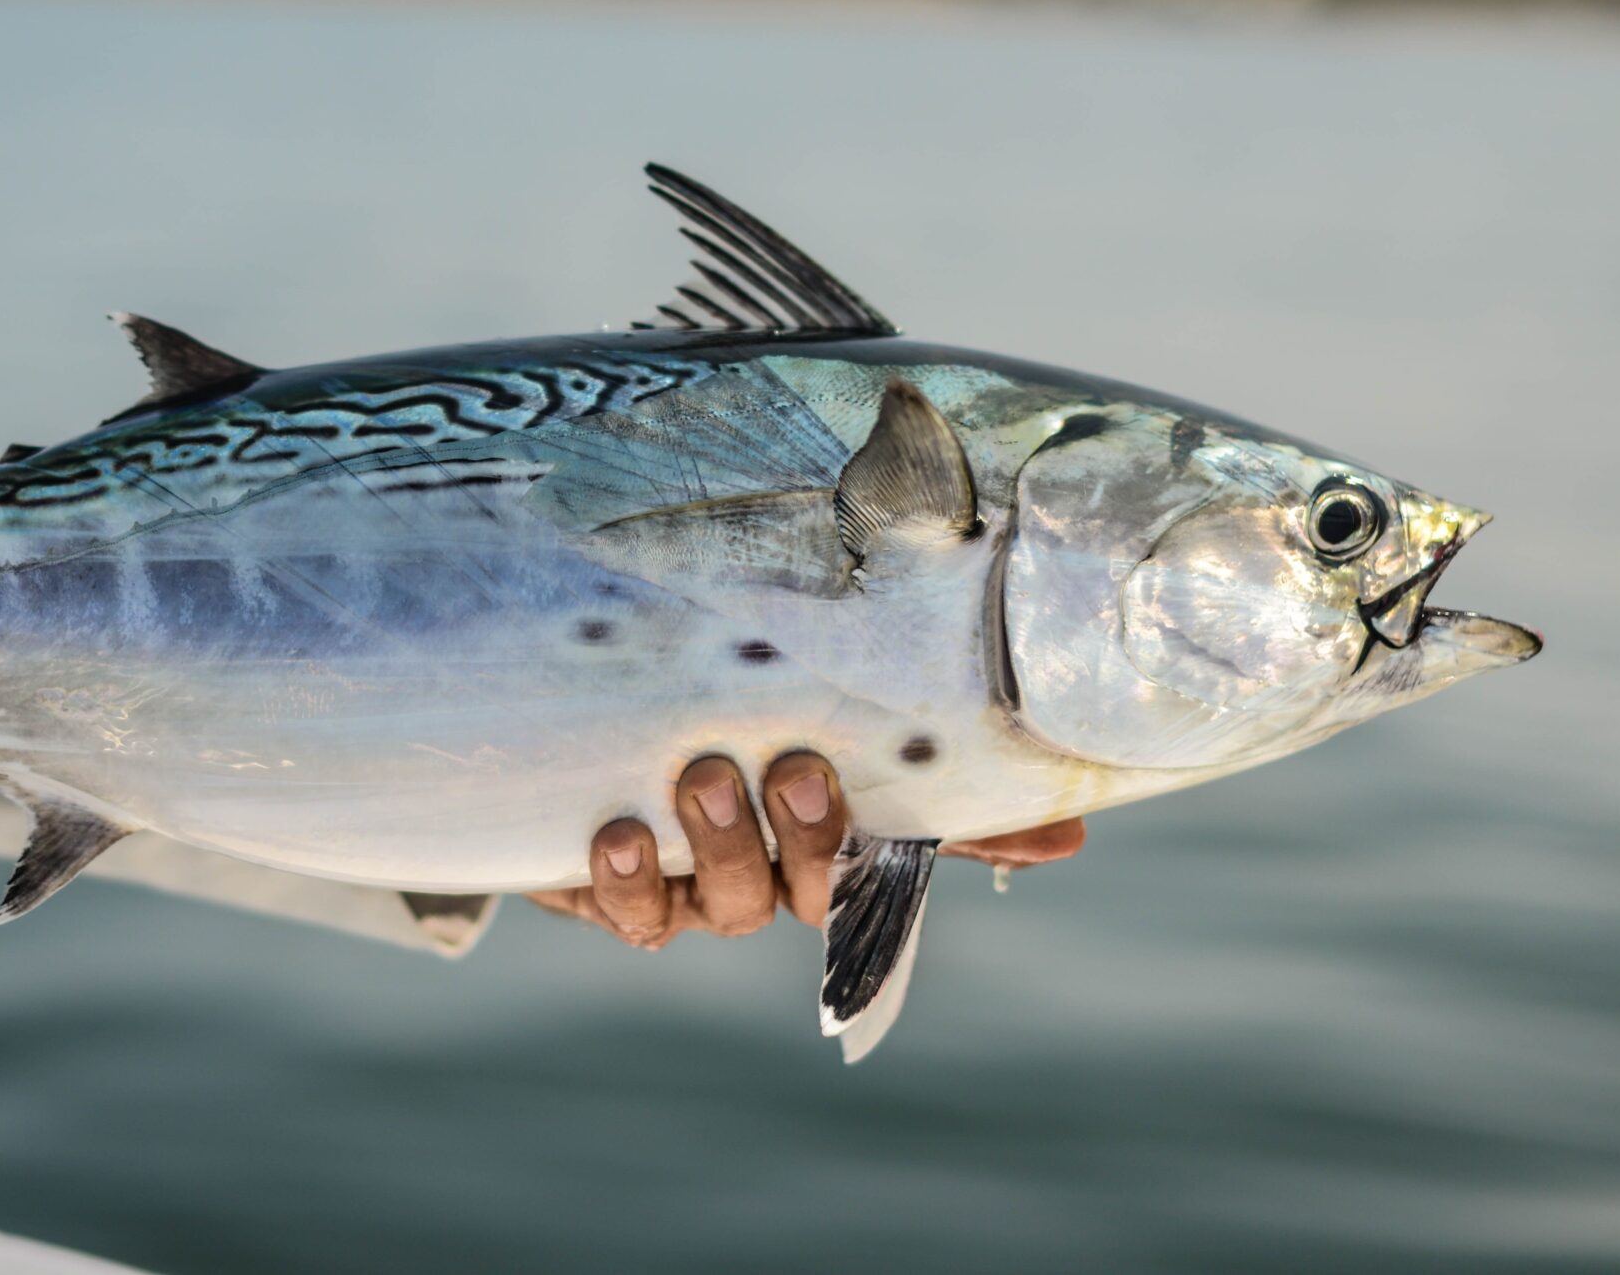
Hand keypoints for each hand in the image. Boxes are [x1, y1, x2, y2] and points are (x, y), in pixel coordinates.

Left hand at [525, 752, 1085, 948]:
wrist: (556, 735)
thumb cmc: (694, 714)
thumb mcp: (785, 705)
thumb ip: (893, 737)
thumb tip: (1063, 820)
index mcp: (823, 833)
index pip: (902, 850)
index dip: (961, 841)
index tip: (1015, 823)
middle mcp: (769, 873)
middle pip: (815, 889)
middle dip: (812, 835)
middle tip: (796, 769)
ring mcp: (694, 889)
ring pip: (730, 900)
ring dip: (723, 842)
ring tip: (702, 776)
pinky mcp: (616, 897)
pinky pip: (636, 913)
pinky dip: (629, 879)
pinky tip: (622, 832)